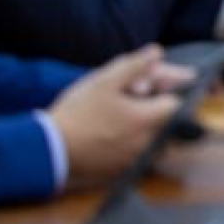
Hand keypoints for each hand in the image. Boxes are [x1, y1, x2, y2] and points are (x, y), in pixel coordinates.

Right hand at [50, 47, 186, 187]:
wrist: (48, 150)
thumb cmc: (77, 113)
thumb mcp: (103, 82)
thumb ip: (134, 65)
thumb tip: (157, 52)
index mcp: (148, 120)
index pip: (175, 104)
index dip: (165, 92)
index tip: (149, 88)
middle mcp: (147, 143)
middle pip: (168, 124)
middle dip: (158, 110)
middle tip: (138, 100)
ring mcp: (135, 160)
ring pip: (154, 142)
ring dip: (148, 129)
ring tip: (124, 118)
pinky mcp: (120, 172)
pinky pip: (138, 156)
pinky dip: (133, 144)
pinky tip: (114, 135)